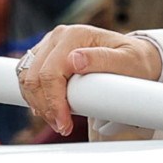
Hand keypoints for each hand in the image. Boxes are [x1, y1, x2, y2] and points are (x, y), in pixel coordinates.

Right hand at [14, 25, 162, 136]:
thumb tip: (74, 60)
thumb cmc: (134, 60)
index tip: (65, 123)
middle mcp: (59, 37)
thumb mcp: (128, 61)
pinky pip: (28, 76)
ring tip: (57, 121)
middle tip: (62, 127)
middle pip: (34, 77)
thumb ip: (103, 59)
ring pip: (27, 78)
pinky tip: (48, 109)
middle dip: (45, 107)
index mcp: (75, 35)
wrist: (135, 57)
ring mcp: (50, 45)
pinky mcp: (46, 55)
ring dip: (37, 103)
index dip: (54, 102)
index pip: (51, 73)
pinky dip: (34, 96)